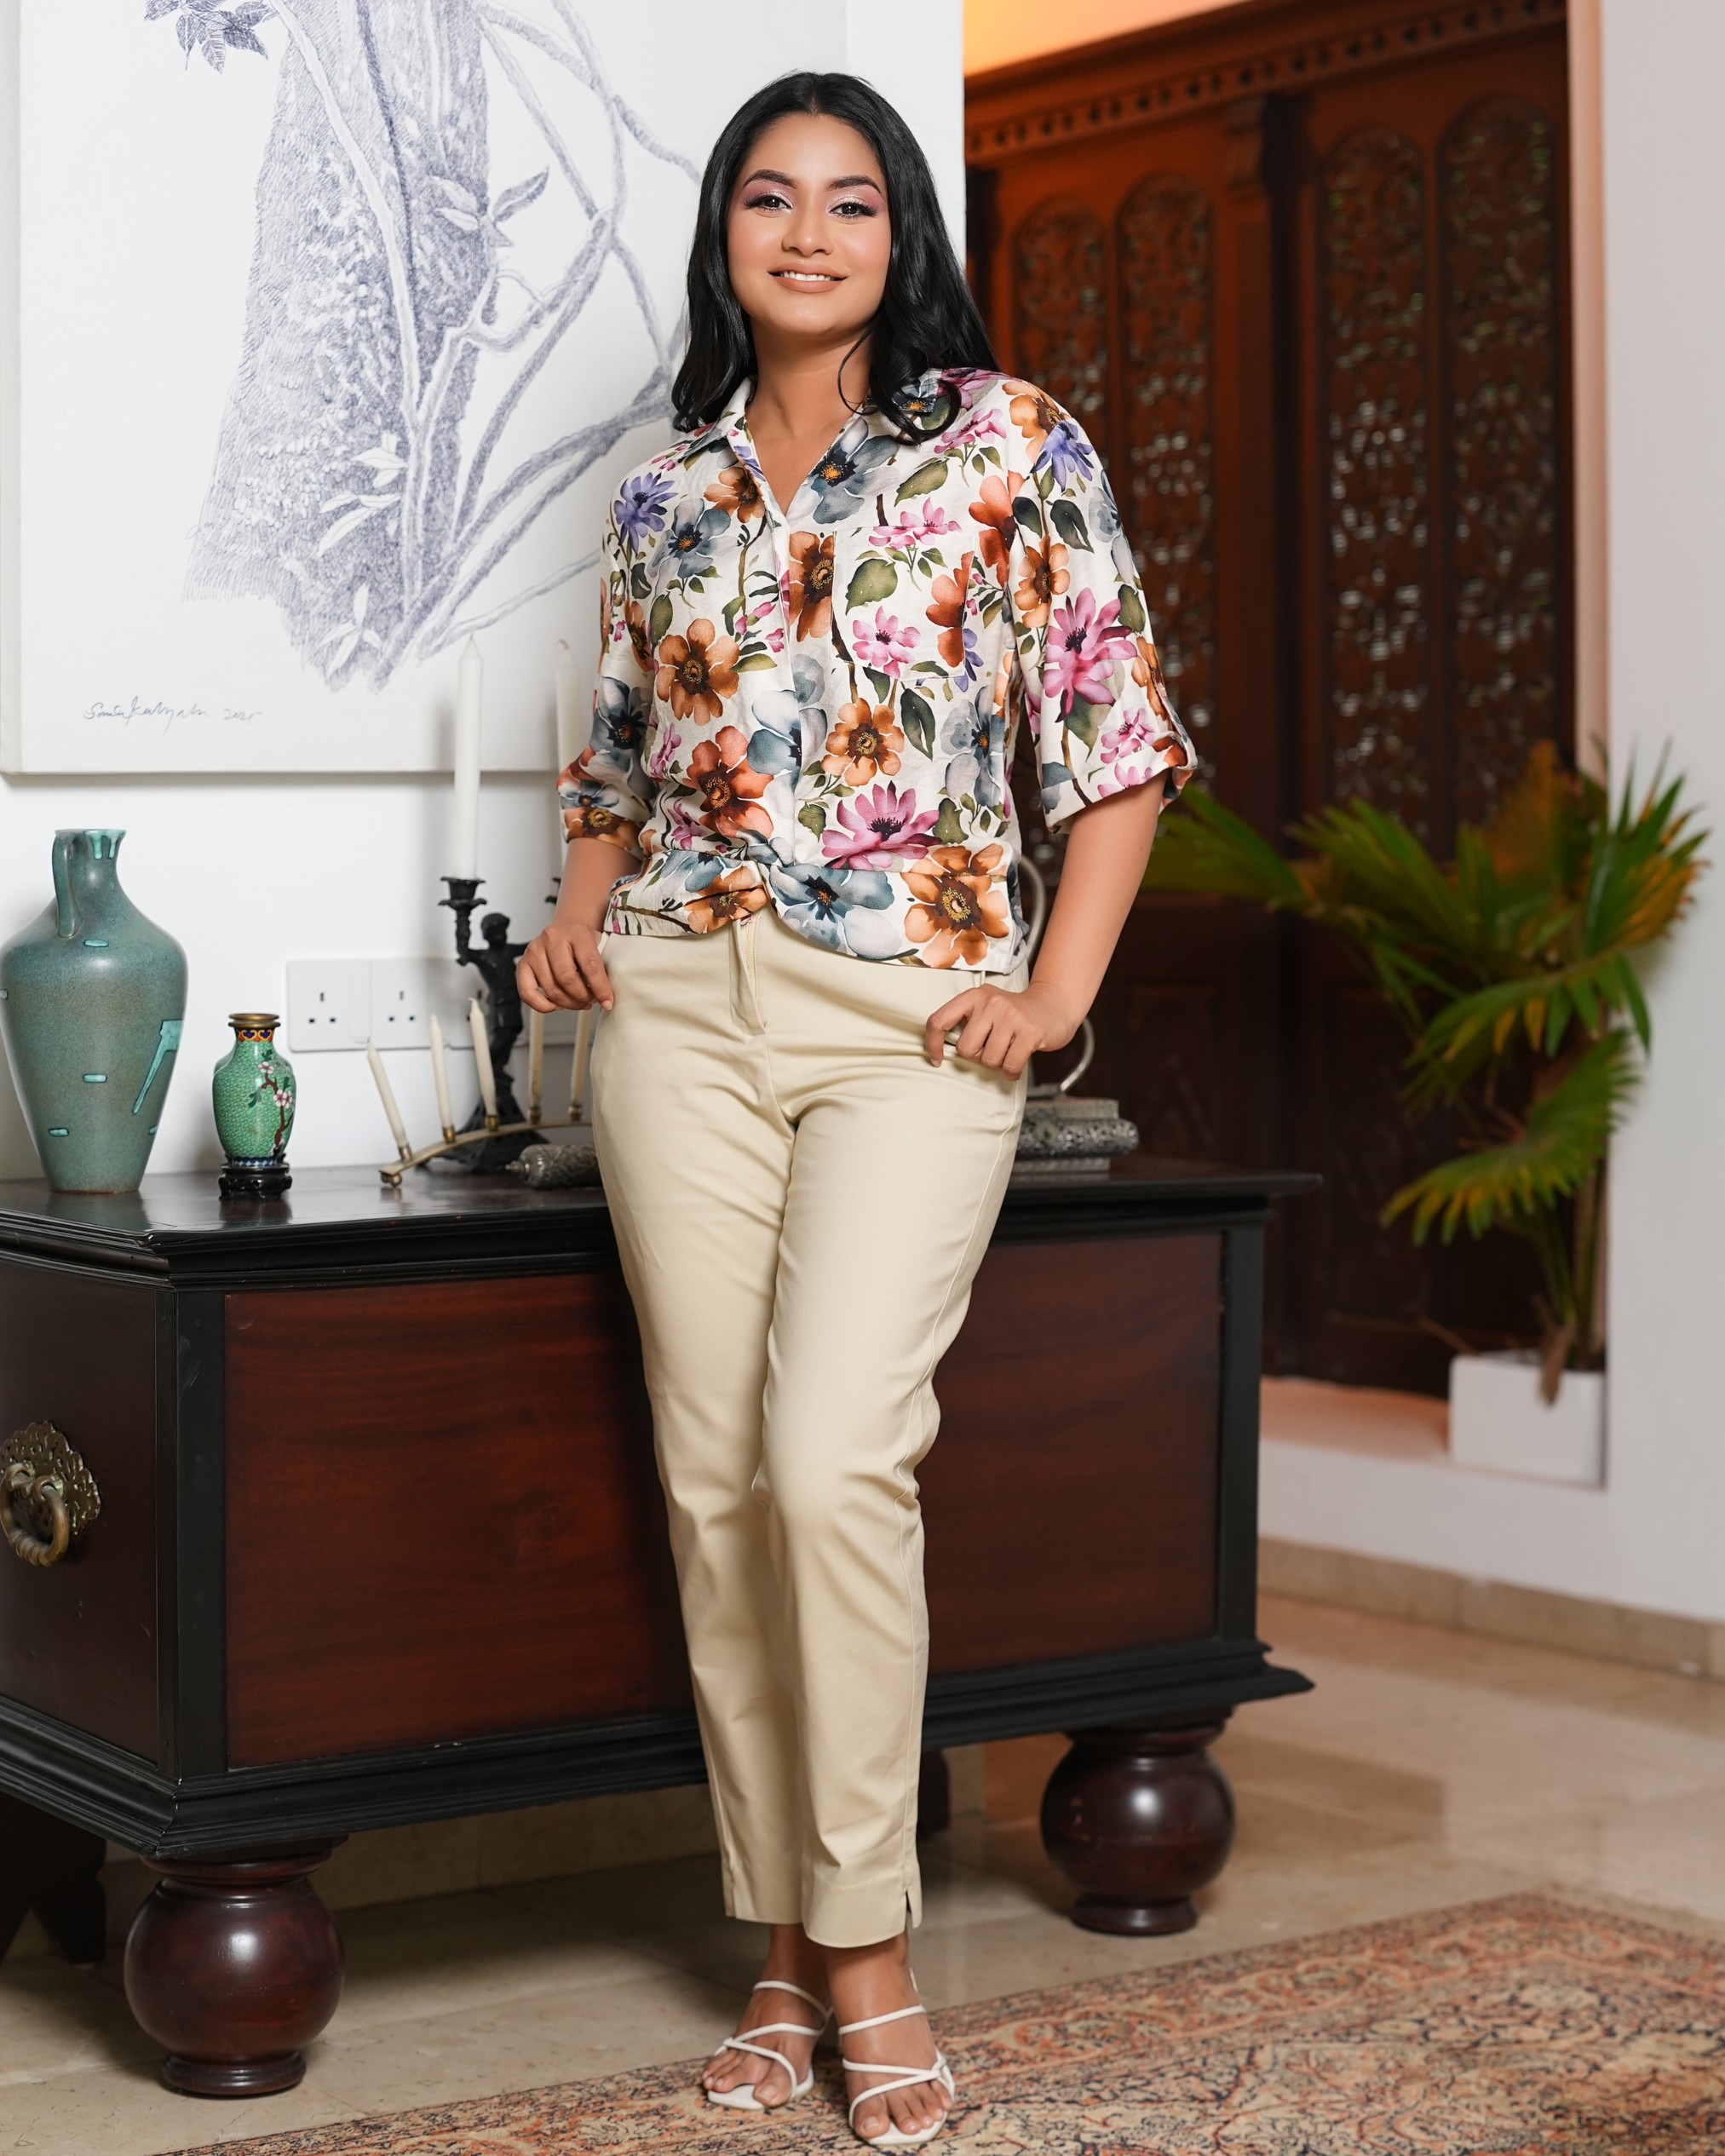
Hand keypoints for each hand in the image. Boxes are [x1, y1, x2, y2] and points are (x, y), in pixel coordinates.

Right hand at [517, 920, 612, 1013]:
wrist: (564, 931)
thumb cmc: (581, 943)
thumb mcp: (598, 946)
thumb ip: (602, 968)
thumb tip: (605, 998)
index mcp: (577, 932)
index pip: (590, 965)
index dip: (600, 988)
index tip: (607, 1002)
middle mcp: (552, 938)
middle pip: (567, 979)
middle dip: (582, 997)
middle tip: (591, 1001)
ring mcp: (534, 950)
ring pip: (551, 989)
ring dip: (568, 1003)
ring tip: (578, 1002)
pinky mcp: (523, 963)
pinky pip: (527, 993)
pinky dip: (543, 1005)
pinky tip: (557, 1005)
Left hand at [924, 980, 1079, 1077]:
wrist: (1054, 1005)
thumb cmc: (1014, 1013)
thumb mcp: (987, 1006)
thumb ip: (966, 1021)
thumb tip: (941, 1051)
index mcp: (974, 996)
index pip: (939, 1020)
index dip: (933, 1044)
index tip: (937, 1058)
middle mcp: (991, 1002)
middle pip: (966, 1049)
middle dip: (978, 1056)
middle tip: (993, 1047)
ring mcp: (1012, 1016)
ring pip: (988, 1059)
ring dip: (998, 1063)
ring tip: (1008, 1050)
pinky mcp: (1030, 1032)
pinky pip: (1010, 1066)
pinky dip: (1012, 1072)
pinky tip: (1017, 1062)